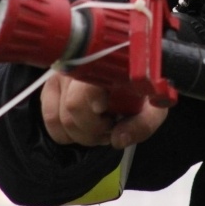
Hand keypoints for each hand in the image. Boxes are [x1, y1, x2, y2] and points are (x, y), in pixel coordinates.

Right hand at [40, 71, 167, 149]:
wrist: (134, 69)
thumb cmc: (143, 88)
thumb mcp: (155, 107)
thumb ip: (143, 124)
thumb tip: (118, 139)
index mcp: (104, 66)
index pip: (83, 93)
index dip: (92, 116)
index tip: (108, 117)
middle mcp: (76, 66)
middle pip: (71, 111)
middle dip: (93, 130)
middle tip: (111, 127)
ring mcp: (60, 74)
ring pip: (57, 118)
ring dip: (80, 133)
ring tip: (100, 125)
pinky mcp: (50, 85)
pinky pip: (49, 119)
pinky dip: (67, 131)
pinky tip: (85, 124)